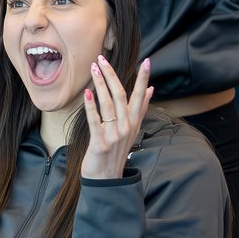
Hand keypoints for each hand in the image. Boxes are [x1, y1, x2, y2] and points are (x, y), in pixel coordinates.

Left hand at [80, 56, 151, 178]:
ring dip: (100, 85)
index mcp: (133, 122)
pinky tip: (87, 94)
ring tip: (93, 69)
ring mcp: (114, 136)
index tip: (147, 61)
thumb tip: (151, 90)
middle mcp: (126, 127)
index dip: (143, 79)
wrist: (106, 178)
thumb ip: (142, 109)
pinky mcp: (100, 144)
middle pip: (121, 96)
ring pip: (108, 105)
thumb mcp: (132, 130)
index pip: (140, 96)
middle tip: (102, 58)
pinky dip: (91, 108)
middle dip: (112, 75)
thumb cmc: (116, 151)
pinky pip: (96, 122)